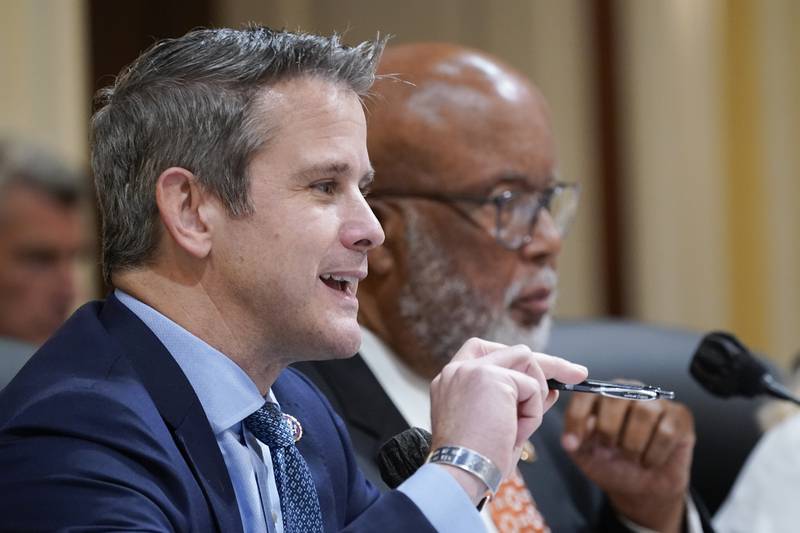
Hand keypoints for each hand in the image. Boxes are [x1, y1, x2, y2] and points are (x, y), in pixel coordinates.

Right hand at [429, 338, 586, 501]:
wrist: (460, 474)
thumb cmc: (476, 461)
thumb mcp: (499, 425)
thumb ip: (517, 402)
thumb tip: (548, 391)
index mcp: (453, 382)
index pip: (487, 353)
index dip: (516, 361)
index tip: (540, 370)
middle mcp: (457, 370)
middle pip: (512, 351)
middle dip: (548, 363)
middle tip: (577, 373)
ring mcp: (472, 369)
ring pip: (526, 360)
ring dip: (535, 394)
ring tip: (521, 426)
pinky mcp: (490, 376)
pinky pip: (531, 387)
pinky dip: (533, 414)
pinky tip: (516, 433)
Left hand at [562, 390, 694, 532]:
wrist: (643, 489)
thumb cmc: (612, 465)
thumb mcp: (586, 456)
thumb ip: (574, 443)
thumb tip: (568, 440)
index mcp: (600, 396)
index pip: (585, 393)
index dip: (577, 417)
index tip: (574, 442)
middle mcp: (627, 391)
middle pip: (614, 397)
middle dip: (608, 430)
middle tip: (611, 448)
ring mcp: (655, 401)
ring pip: (643, 412)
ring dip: (633, 445)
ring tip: (632, 456)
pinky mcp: (680, 416)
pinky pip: (666, 430)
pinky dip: (654, 453)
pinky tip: (650, 460)